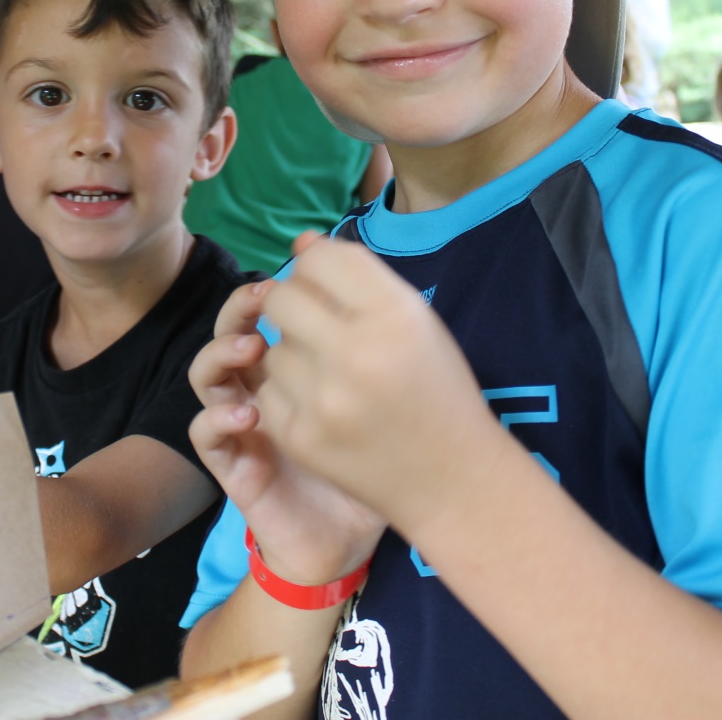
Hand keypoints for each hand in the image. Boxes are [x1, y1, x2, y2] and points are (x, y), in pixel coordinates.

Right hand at [189, 271, 385, 584]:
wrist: (356, 536)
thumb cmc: (373, 463)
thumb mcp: (379, 396)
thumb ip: (365, 344)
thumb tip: (362, 292)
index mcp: (292, 367)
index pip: (267, 311)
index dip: (273, 288)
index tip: (299, 271)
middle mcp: (259, 388)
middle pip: (228, 331)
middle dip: (238, 308)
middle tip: (265, 297)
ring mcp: (241, 425)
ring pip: (204, 374)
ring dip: (220, 352)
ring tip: (252, 347)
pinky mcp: (232, 464)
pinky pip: (202, 432)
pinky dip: (216, 416)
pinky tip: (250, 414)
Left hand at [255, 233, 507, 534]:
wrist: (453, 479)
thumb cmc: (436, 389)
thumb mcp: (416, 322)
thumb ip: (359, 278)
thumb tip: (301, 243)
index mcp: (394, 314)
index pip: (322, 259)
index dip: (315, 265)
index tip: (324, 284)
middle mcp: (357, 352)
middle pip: (284, 297)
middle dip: (293, 305)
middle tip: (315, 326)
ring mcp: (325, 400)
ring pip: (273, 348)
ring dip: (293, 355)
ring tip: (330, 376)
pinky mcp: (301, 438)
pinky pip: (268, 393)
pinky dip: (289, 397)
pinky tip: (322, 408)